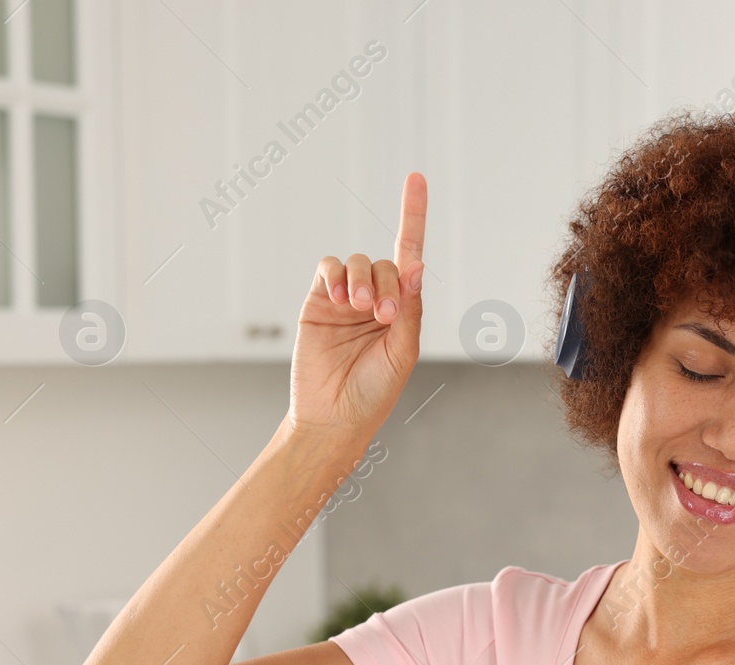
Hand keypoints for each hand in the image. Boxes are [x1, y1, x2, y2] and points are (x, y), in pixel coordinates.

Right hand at [288, 172, 427, 442]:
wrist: (332, 417)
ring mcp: (346, 299)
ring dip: (361, 278)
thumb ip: (410, 309)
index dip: (413, 215)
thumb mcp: (402, 351)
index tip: (416, 178)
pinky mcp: (318, 302)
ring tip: (360, 309)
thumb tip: (416, 266)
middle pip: (383, 263)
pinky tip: (340, 297)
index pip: (409, 256)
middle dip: (386, 282)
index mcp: (403, 309)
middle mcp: (376, 299)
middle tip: (383, 315)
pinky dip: (336, 274)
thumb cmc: (374, 392)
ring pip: (357, 261)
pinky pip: (328, 268)